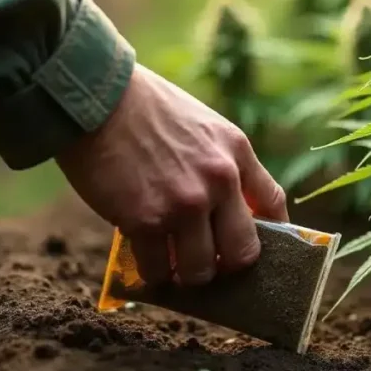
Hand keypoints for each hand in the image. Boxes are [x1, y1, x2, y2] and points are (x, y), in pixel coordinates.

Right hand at [56, 63, 287, 285]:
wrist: (96, 96)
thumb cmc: (145, 108)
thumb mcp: (203, 124)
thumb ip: (222, 162)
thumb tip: (228, 208)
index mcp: (237, 152)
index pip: (273, 204)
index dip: (271, 235)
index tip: (252, 245)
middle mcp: (219, 180)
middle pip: (243, 253)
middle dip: (224, 265)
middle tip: (205, 259)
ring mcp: (184, 204)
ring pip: (200, 271)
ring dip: (185, 274)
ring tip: (171, 263)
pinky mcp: (146, 220)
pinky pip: (157, 269)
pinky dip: (151, 271)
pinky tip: (144, 259)